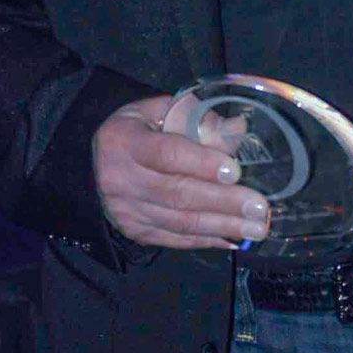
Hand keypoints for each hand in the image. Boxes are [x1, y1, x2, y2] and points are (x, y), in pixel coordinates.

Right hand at [93, 94, 270, 252]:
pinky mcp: (135, 231)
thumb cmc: (136, 131)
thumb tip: (238, 130)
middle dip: (223, 203)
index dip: (201, 164)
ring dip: (222, 226)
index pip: (166, 155)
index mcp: (125, 141)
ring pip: (179, 222)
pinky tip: (233, 239)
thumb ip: (197, 118)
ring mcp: (127, 210)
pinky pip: (174, 239)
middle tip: (260, 209)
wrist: (92, 165)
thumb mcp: (158, 112)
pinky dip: (206, 241)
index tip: (234, 172)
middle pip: (177, 194)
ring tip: (257, 228)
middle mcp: (121, 179)